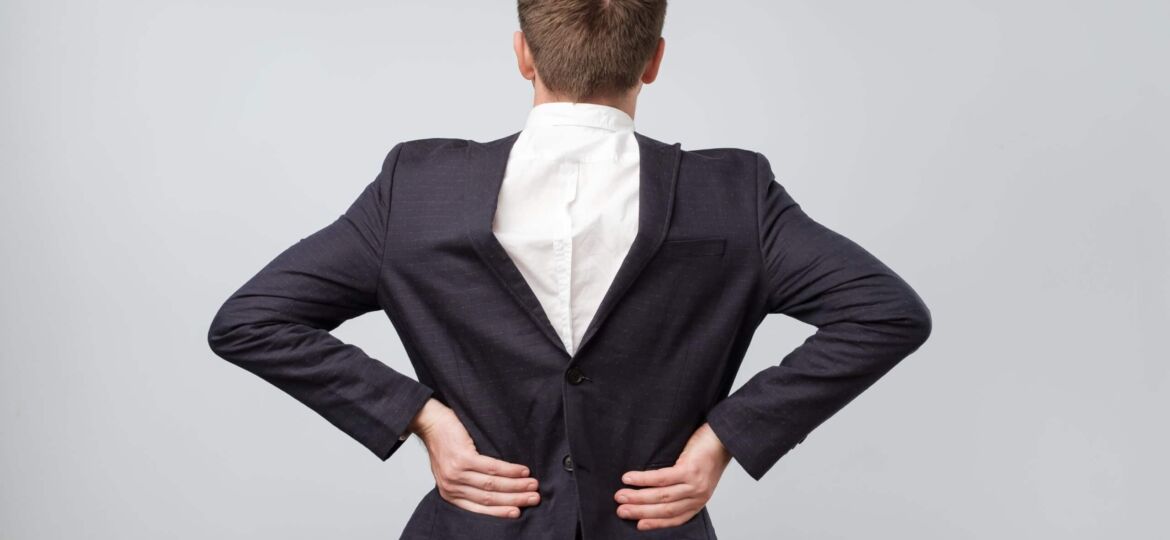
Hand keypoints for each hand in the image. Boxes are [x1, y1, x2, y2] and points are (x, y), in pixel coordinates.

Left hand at [408, 399, 540, 518]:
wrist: (431, 423)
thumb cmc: (445, 445)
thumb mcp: (453, 472)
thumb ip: (469, 484)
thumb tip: (500, 492)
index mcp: (450, 494)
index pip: (479, 508)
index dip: (501, 512)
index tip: (518, 512)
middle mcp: (452, 487)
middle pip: (489, 498)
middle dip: (515, 500)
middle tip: (534, 498)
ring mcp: (456, 473)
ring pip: (492, 484)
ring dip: (517, 486)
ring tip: (533, 485)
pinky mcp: (462, 458)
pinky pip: (492, 467)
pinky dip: (510, 471)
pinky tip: (522, 471)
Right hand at [614, 422, 732, 530]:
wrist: (723, 436)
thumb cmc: (706, 454)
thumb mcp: (696, 478)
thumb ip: (680, 489)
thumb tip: (650, 494)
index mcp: (698, 501)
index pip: (675, 518)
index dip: (655, 523)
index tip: (637, 524)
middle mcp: (697, 496)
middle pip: (664, 509)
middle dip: (639, 511)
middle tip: (620, 510)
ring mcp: (695, 484)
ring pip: (661, 495)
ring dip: (637, 497)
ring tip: (620, 495)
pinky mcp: (690, 470)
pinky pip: (662, 478)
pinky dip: (643, 479)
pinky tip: (629, 478)